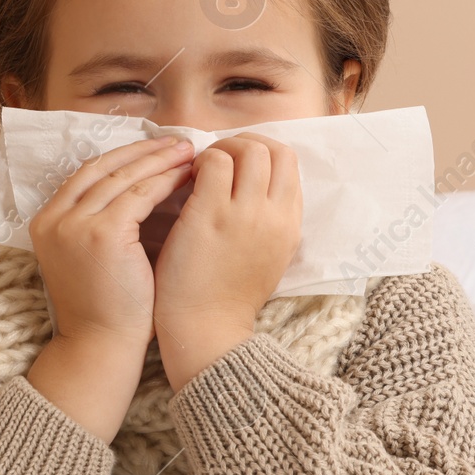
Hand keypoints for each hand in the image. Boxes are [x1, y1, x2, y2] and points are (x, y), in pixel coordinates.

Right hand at [26, 134, 196, 346]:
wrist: (101, 346)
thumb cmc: (109, 309)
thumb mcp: (95, 257)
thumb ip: (105, 222)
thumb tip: (143, 186)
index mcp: (46, 222)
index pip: (88, 174)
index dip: (123, 158)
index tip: (155, 148)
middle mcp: (53, 219)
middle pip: (103, 167)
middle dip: (144, 151)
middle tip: (179, 141)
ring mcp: (74, 224)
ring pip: (123, 176)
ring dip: (159, 160)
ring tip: (188, 151)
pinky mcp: (101, 233)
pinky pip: (140, 194)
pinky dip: (165, 180)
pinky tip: (187, 175)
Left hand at [151, 133, 302, 386]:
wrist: (207, 331)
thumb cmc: (229, 297)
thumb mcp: (270, 257)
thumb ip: (272, 222)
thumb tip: (259, 189)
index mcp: (291, 225)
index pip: (290, 164)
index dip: (263, 154)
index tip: (238, 165)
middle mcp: (275, 215)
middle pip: (275, 149)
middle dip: (245, 144)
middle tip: (218, 159)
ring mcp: (244, 213)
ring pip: (247, 149)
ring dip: (221, 149)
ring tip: (200, 169)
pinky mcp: (210, 214)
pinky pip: (212, 162)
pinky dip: (198, 161)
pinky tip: (183, 181)